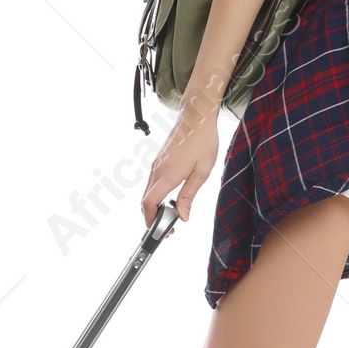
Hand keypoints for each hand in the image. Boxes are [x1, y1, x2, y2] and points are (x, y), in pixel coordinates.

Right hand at [141, 106, 217, 226]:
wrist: (196, 116)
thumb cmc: (203, 141)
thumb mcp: (202, 172)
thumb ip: (189, 195)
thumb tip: (183, 216)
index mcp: (168, 175)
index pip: (149, 203)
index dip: (151, 220)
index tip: (161, 230)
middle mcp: (157, 170)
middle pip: (145, 200)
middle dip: (152, 217)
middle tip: (169, 226)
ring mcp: (156, 164)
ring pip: (148, 191)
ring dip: (155, 205)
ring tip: (172, 212)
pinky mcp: (158, 160)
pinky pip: (152, 182)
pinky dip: (157, 194)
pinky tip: (172, 196)